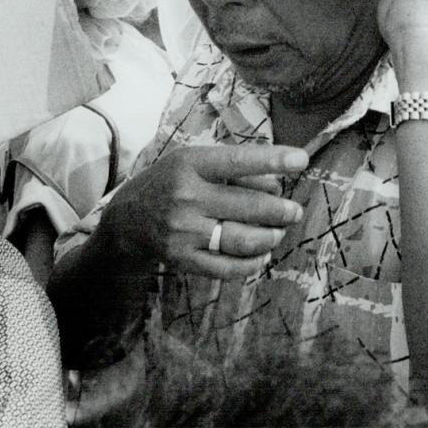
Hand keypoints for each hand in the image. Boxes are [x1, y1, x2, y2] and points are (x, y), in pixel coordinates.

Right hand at [104, 144, 306, 279]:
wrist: (126, 220)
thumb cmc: (170, 182)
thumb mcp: (191, 161)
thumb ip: (230, 167)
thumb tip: (277, 183)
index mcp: (189, 165)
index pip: (238, 161)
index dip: (272, 160)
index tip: (301, 160)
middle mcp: (186, 197)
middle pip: (248, 206)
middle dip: (281, 210)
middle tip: (294, 211)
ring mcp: (183, 231)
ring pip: (243, 239)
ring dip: (271, 236)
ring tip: (279, 232)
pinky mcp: (182, 259)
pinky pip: (228, 267)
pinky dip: (253, 263)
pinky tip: (263, 254)